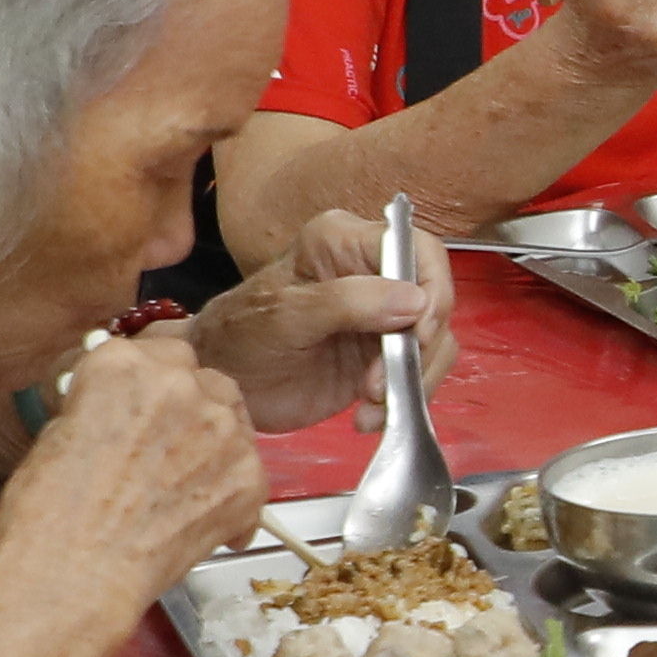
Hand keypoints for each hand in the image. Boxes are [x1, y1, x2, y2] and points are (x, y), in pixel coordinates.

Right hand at [0, 326, 272, 633]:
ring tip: (182, 484)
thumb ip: (106, 405)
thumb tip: (127, 408)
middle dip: (190, 405)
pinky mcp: (248, 479)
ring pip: (233, 419)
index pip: (158, 351)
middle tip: (168, 444)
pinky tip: (200, 520)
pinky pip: (250, 475)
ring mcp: (221, 431)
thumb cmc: (47, 515)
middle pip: (203, 378)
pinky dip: (231, 497)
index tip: (147, 404)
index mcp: (123, 365)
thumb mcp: (60, 432)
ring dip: (214, 443)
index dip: (153, 383)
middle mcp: (180, 385)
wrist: (74, 577)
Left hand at [182, 202, 446, 435]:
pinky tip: (368, 416)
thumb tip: (415, 301)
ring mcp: (381, 316)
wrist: (223, 384)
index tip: (418, 335)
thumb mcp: (286, 315)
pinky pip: (417, 374)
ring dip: (411, 381)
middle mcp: (371, 272)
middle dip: (418, 349)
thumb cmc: (239, 336)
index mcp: (344, 241)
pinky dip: (402, 401)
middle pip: (434, 300)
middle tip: (381, 385)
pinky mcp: (382, 356)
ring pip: (433, 343)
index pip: (415, 248)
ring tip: (371, 405)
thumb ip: (348, 302)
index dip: (432, 289)